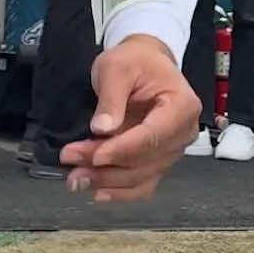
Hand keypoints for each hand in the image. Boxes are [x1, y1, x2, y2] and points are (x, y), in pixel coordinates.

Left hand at [61, 36, 199, 202]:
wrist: (144, 63)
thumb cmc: (135, 60)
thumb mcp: (117, 67)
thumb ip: (111, 98)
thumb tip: (102, 129)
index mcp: (181, 106)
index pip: (152, 136)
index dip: (122, 149)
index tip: (94, 156)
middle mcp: (183, 132)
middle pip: (145, 160)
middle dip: (106, 166)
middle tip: (70, 160)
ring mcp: (172, 149)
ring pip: (141, 176)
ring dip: (107, 181)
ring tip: (75, 178)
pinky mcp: (159, 160)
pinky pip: (143, 183)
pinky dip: (121, 191)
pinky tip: (97, 191)